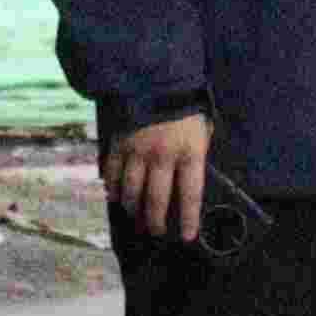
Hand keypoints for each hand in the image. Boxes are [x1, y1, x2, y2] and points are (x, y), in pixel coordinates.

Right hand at [103, 113, 210, 247]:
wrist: (156, 79)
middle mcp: (163, 156)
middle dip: (157, 221)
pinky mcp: (118, 144)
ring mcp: (138, 151)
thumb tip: (192, 182)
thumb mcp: (202, 130)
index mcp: (189, 152)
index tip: (188, 237)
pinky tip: (115, 197)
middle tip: (157, 232)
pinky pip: (113, 174)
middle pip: (157, 199)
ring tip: (136, 218)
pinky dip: (114, 188)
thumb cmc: (186, 108)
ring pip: (132, 191)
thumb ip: (196, 155)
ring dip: (133, 209)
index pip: (190, 194)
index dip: (189, 218)